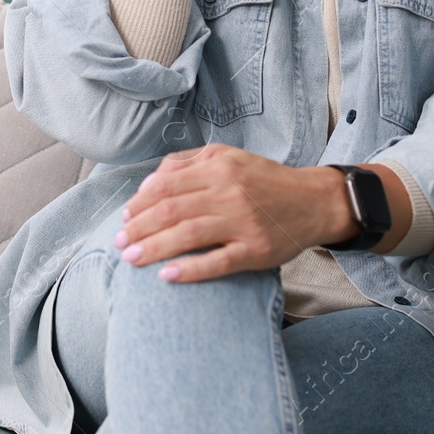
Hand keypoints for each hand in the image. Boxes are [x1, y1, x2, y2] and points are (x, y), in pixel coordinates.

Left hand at [113, 144, 351, 282]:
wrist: (314, 201)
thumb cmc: (264, 181)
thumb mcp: (228, 158)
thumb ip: (188, 164)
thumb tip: (149, 183)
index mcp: (219, 167)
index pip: (166, 185)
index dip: (139, 202)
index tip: (123, 218)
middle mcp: (229, 192)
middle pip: (171, 210)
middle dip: (138, 228)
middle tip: (119, 243)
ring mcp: (243, 223)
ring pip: (188, 235)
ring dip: (153, 248)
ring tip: (131, 259)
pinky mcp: (256, 251)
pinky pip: (218, 262)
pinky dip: (190, 270)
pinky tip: (167, 276)